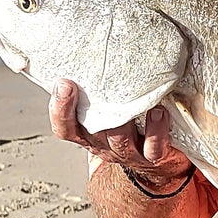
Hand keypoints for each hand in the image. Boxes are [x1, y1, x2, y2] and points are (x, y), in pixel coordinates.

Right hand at [48, 80, 191, 186]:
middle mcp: (105, 145)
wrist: (157, 166)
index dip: (59, 109)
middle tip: (90, 84)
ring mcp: (129, 153)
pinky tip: (158, 111)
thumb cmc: (131, 129)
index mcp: (88, 135)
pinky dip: (156, 129)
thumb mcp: (107, 112)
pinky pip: (153, 147)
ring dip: (124, 118)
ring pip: (120, 140)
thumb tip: (91, 52)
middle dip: (91, 108)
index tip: (62, 83)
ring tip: (132, 96)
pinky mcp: (154, 156)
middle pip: (92, 132)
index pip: (65, 128)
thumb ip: (98, 91)